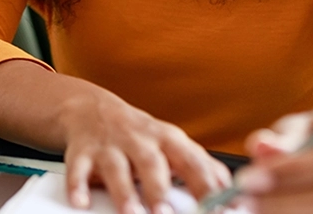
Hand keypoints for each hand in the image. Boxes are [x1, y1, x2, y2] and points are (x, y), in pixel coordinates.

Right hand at [60, 88, 230, 213]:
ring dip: (124, 192)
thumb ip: (201, 166)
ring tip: (131, 213)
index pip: (192, 162)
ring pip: (117, 168)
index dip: (205, 185)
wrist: (90, 108)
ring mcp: (110, 145)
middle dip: (159, 188)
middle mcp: (139, 140)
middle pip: (152, 162)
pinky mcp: (82, 151)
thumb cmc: (139, 136)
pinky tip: (81, 200)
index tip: (216, 208)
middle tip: (166, 213)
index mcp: (167, 140)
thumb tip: (234, 193)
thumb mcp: (171, 143)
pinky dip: (77, 185)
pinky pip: (78, 168)